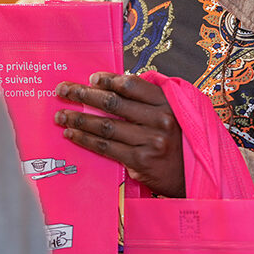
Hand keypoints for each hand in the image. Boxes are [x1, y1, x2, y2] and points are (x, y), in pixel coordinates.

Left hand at [54, 72, 185, 197]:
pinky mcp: (140, 161)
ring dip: (79, 118)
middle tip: (63, 90)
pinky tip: (71, 133)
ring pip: (106, 126)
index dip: (109, 80)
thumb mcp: (171, 114)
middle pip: (113, 103)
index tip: (91, 78)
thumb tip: (111, 88)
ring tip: (61, 115)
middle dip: (84, 94)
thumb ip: (147, 101)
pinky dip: (85, 139)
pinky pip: (106, 147)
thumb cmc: (177, 141)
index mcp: (167, 103)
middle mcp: (160, 119)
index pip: (132, 85)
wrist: (192, 175)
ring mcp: (150, 141)